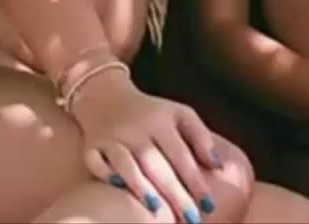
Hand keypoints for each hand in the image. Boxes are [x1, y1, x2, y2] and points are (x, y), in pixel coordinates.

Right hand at [72, 70, 221, 221]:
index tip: (209, 204)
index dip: (195, 180)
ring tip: (157, 212)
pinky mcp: (90, 146)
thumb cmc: (153, 113)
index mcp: (162, 122)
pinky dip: (105, 175)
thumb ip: (201, 138)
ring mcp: (111, 138)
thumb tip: (218, 167)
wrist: (106, 97)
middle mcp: (136, 130)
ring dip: (141, 188)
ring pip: (126, 166)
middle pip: (157, 166)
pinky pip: (95, 163)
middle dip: (175, 194)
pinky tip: (117, 189)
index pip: (182, 155)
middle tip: (191, 219)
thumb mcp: (181, 115)